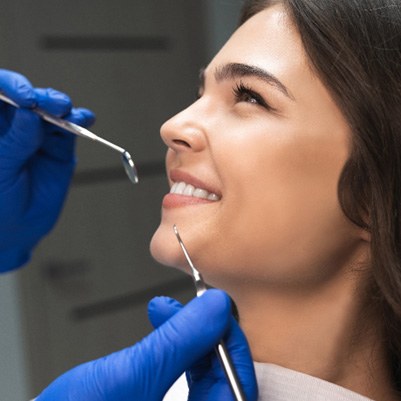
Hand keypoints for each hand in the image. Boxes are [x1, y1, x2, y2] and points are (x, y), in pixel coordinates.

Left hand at [0, 69, 94, 271]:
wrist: (17, 228)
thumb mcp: (1, 170)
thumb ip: (15, 141)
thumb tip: (31, 113)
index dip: (10, 87)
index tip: (25, 97)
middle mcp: (14, 125)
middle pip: (28, 98)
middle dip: (40, 96)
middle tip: (50, 104)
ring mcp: (39, 135)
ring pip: (51, 110)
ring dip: (61, 106)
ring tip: (67, 111)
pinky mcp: (60, 147)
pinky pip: (70, 129)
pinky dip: (80, 121)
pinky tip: (85, 119)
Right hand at [35, 289, 256, 400]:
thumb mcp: (131, 376)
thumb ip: (179, 341)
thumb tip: (217, 307)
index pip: (238, 383)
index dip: (230, 340)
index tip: (213, 307)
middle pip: (222, 374)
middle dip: (204, 332)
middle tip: (189, 305)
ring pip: (202, 369)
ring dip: (185, 333)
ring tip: (164, 309)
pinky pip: (181, 369)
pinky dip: (172, 343)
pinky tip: (160, 322)